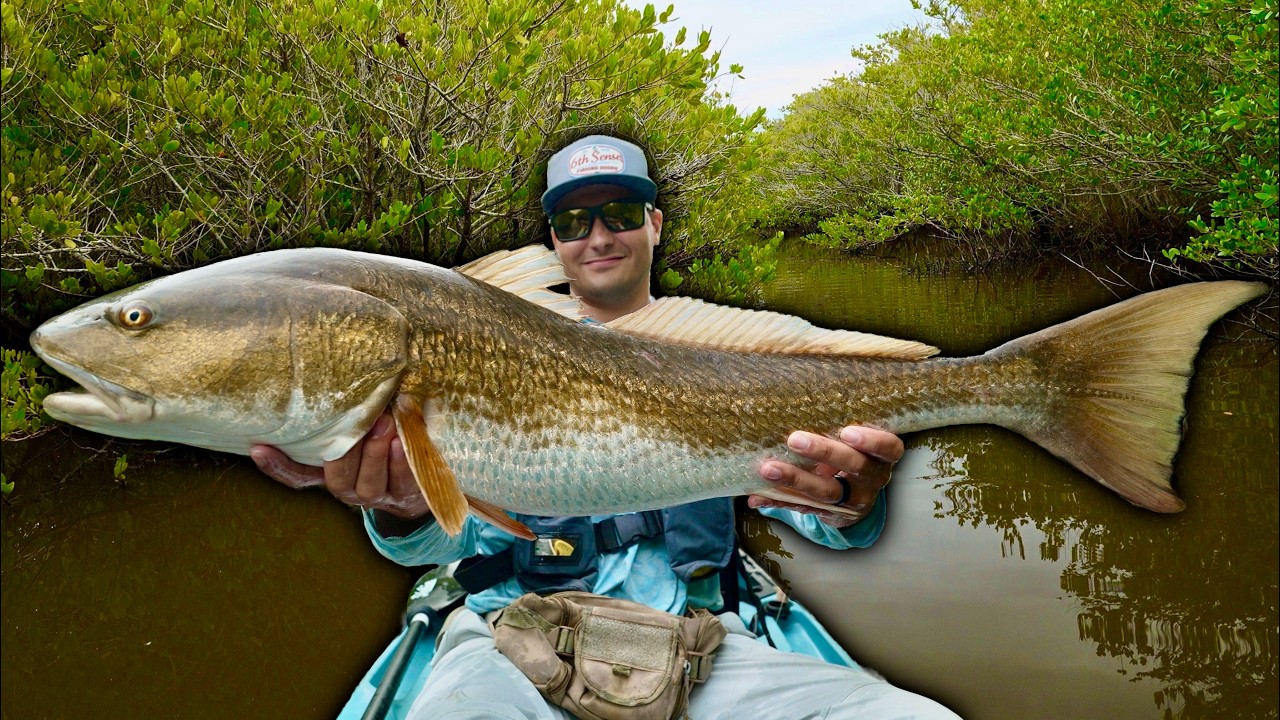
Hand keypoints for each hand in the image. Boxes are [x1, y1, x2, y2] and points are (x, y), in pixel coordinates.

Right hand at [249, 413, 428, 519]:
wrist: (426, 475)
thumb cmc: (384, 437)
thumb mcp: (361, 427)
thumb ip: (347, 413)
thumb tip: (331, 368)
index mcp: (330, 474)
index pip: (298, 475)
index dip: (277, 465)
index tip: (259, 448)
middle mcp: (349, 489)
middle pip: (339, 478)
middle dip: (347, 451)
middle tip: (359, 422)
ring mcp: (377, 495)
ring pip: (369, 483)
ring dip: (375, 454)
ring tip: (385, 425)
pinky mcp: (406, 495)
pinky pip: (402, 482)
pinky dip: (402, 462)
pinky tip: (403, 442)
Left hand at [749, 425, 902, 527]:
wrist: (856, 498)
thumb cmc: (853, 452)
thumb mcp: (858, 440)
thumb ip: (840, 424)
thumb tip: (799, 391)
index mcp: (882, 456)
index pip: (888, 448)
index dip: (872, 441)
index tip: (848, 432)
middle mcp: (872, 479)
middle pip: (854, 466)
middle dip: (824, 453)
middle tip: (794, 440)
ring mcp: (852, 500)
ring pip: (826, 491)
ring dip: (795, 479)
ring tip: (768, 469)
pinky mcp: (830, 514)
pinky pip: (803, 507)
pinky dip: (778, 500)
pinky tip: (757, 496)